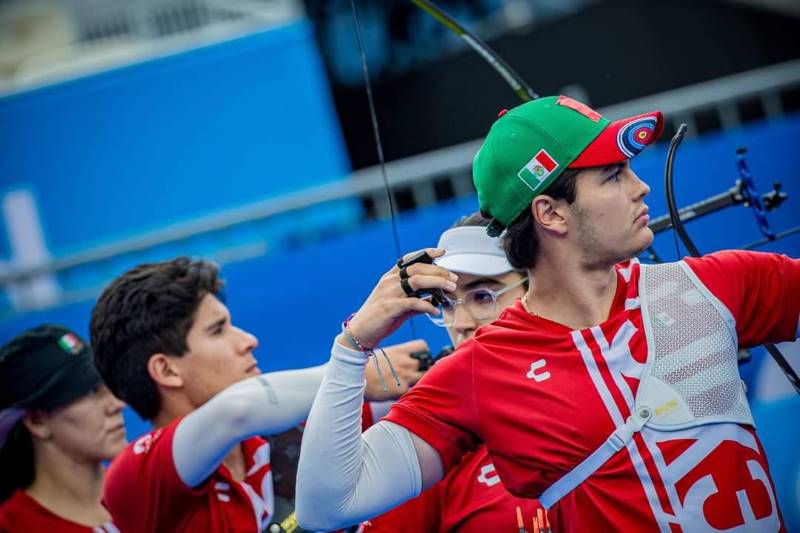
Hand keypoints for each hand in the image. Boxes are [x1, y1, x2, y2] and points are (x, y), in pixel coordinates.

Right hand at [339, 248, 457, 350]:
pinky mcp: (390, 307)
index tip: (441, 252)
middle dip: (439, 271)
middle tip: (453, 279)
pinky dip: (427, 305)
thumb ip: (415, 300)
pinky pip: (413, 303)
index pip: (409, 259)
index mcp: (390, 277)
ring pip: (417, 281)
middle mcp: (390, 281)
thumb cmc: (380, 319)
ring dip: (437, 283)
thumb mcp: (398, 305)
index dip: (426, 253)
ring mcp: (389, 293)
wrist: (360, 333)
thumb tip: (434, 301)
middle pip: (418, 268)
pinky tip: (435, 310)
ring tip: (450, 289)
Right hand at [364, 339, 428, 400]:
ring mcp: (404, 377)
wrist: (352, 379)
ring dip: (420, 380)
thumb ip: (400, 355)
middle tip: (417, 371)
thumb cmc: (369, 366)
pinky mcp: (401, 391)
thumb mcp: (385, 354)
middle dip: (425, 367)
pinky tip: (400, 390)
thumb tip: (411, 357)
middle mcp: (405, 363)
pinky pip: (412, 390)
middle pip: (428, 363)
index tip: (419, 357)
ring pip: (424, 377)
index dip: (423, 352)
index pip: (423, 346)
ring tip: (409, 382)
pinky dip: (409, 391)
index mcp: (400, 350)